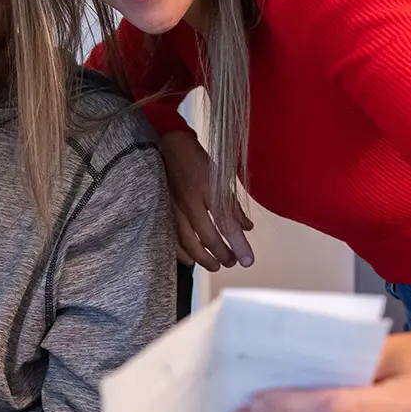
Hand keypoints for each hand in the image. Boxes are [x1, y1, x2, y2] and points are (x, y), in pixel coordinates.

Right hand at [159, 129, 253, 270]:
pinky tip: (190, 260)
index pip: (226, 224)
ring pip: (187, 243)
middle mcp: (189, 202)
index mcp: (207, 189)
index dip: (238, 245)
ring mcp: (173, 208)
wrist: (168, 146)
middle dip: (221, 255)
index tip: (248, 260)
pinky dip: (181, 252)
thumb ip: (233, 204)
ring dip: (203, 258)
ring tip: (215, 265)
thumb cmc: (197, 160)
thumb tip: (247, 228)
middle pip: (207, 238)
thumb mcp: (220, 177)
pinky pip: (171, 238)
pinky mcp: (162, 211)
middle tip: (232, 262)